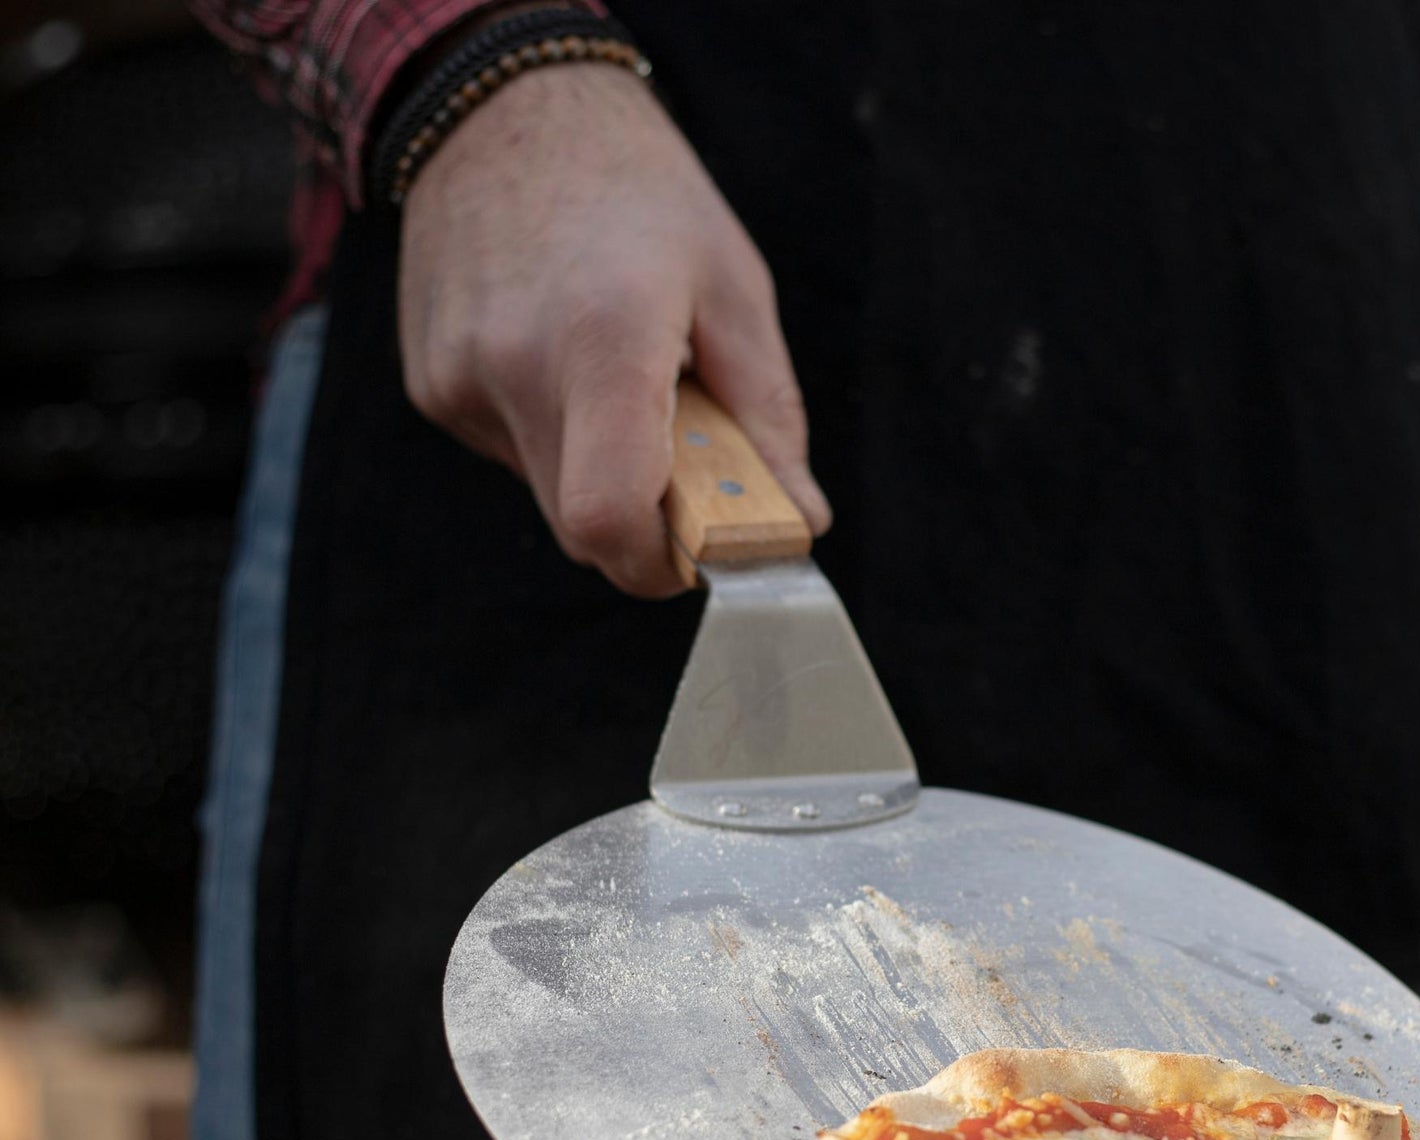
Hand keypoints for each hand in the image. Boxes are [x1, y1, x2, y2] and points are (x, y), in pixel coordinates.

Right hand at [397, 64, 829, 596]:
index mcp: (602, 339)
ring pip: (551, 496)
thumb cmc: (639, 192)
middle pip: (584, 531)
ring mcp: (458, 379)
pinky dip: (556, 434)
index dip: (663, 562)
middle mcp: (515, 366)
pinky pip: (513, 454)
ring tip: (620, 376)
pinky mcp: (432, 385)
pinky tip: (565, 356)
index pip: (609, 519)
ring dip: (602, 471)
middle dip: (648, 524)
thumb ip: (768, 418)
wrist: (507, 108)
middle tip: (688, 461)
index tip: (708, 544)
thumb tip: (798, 522)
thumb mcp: (734, 288)